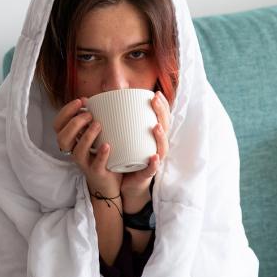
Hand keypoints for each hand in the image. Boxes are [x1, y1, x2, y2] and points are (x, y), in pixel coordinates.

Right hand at [53, 97, 120, 198]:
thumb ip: (97, 116)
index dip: (66, 112)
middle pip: (62, 137)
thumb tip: (106, 93)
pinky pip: (96, 164)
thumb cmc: (103, 153)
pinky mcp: (97, 172)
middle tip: (89, 114)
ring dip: (86, 135)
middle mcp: (74, 151)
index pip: (58, 125)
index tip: (81, 100)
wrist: (111, 181)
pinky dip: (100, 154)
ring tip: (98, 125)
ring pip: (76, 151)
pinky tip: (107, 145)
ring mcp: (85, 163)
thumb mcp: (97, 133)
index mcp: (72, 140)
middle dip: (74, 123)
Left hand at [121, 90, 171, 213]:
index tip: (156, 93)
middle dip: (161, 114)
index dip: (162, 106)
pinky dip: (154, 163)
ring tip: (156, 127)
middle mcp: (157, 146)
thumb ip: (122, 120)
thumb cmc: (127, 157)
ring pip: (162, 147)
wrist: (126, 183)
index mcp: (154, 137)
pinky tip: (153, 157)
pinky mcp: (147, 174)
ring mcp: (154, 160)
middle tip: (155, 101)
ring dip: (161, 137)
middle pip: (165, 128)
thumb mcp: (126, 137)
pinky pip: (152, 168)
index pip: (162, 118)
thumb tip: (111, 97)